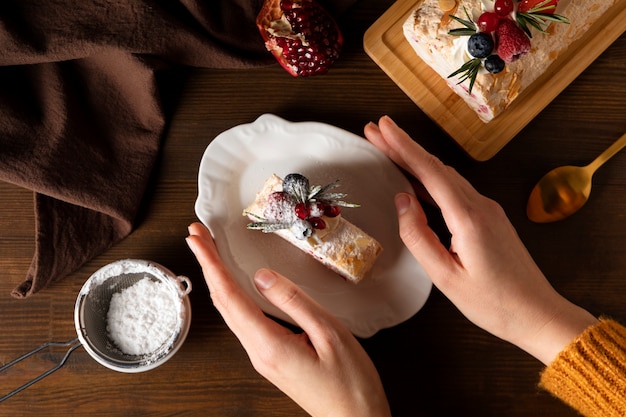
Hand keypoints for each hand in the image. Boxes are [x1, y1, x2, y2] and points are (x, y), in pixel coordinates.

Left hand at [186, 222, 390, 416]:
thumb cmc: (350, 384)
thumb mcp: (329, 334)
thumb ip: (294, 302)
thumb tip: (263, 276)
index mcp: (269, 344)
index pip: (231, 296)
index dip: (212, 264)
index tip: (198, 239)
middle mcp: (258, 352)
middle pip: (223, 302)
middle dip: (207, 266)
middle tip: (198, 236)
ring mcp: (262, 356)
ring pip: (231, 311)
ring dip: (217, 279)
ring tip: (210, 253)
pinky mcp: (271, 357)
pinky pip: (244, 320)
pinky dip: (233, 295)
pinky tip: (233, 285)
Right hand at [364, 116, 597, 364]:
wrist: (538, 313)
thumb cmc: (492, 303)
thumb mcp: (445, 277)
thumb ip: (419, 237)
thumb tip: (401, 200)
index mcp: (468, 218)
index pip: (429, 172)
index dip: (403, 147)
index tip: (381, 127)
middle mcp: (480, 205)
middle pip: (436, 167)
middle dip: (404, 146)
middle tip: (375, 131)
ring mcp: (488, 209)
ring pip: (446, 176)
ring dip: (416, 160)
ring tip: (389, 149)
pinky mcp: (489, 218)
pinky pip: (455, 189)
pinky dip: (431, 178)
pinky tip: (416, 180)